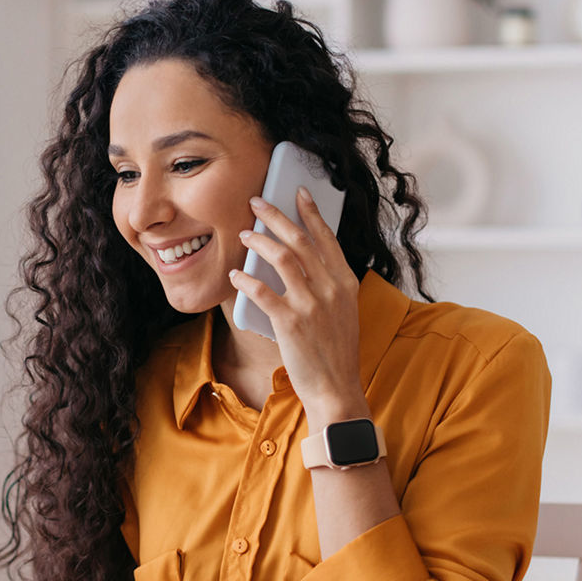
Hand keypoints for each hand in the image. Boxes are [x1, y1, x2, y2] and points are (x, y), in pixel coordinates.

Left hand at [229, 189, 368, 427]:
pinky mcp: (290, 322)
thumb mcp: (343, 312)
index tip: (297, 192)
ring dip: (258, 241)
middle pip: (299, 240)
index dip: (310, 212)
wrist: (335, 388)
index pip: (326, 238)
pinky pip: (262, 291)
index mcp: (346, 283)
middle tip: (256, 202)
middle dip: (275, 216)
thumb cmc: (335, 352)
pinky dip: (246, 280)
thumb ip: (328, 286)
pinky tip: (235, 276)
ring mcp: (311, 303)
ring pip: (281, 257)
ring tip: (243, 235)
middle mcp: (330, 288)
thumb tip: (302, 263)